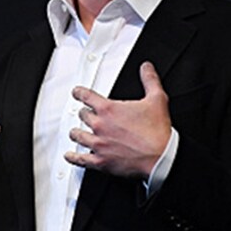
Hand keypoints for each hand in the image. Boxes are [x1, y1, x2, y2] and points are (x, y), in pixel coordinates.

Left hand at [65, 61, 171, 178]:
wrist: (160, 158)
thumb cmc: (157, 132)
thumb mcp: (157, 99)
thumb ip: (150, 80)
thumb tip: (146, 68)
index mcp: (109, 110)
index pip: (86, 96)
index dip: (79, 92)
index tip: (77, 92)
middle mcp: (100, 126)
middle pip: (82, 115)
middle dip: (84, 114)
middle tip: (85, 114)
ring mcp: (98, 144)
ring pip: (78, 135)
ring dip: (76, 132)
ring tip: (76, 132)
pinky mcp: (101, 162)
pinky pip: (80, 159)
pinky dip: (73, 157)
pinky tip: (70, 155)